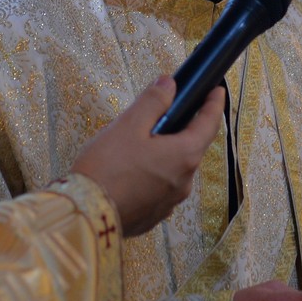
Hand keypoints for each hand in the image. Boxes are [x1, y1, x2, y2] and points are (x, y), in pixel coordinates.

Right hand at [70, 77, 225, 237]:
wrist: (85, 214)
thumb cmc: (107, 166)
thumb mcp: (129, 125)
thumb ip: (153, 101)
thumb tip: (169, 85)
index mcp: (184, 156)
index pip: (209, 124)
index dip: (214, 104)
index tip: (216, 90)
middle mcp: (184, 181)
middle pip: (191, 147)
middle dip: (182, 129)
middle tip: (164, 113)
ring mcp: (170, 202)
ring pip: (174, 169)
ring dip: (165, 153)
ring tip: (139, 143)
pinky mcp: (153, 215)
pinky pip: (159, 188)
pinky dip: (152, 174)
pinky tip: (131, 171)